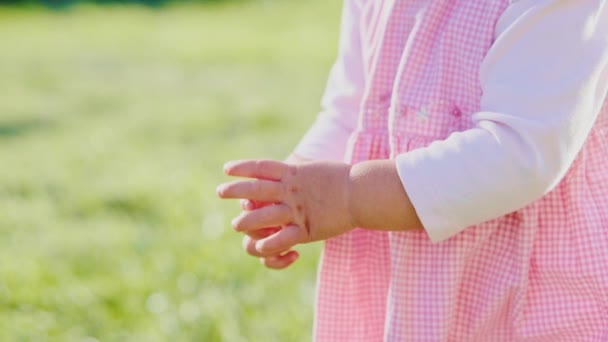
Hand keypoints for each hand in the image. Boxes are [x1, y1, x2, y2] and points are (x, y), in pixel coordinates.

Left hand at [217, 159, 354, 255]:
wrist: (362, 193)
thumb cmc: (342, 180)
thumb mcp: (315, 170)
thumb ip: (297, 172)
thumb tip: (285, 170)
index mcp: (293, 173)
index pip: (261, 167)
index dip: (242, 167)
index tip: (226, 169)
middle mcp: (291, 190)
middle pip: (255, 189)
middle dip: (234, 191)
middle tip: (220, 192)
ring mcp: (297, 210)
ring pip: (262, 217)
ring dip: (245, 221)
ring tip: (236, 224)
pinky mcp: (306, 229)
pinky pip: (281, 239)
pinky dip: (267, 244)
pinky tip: (259, 245)